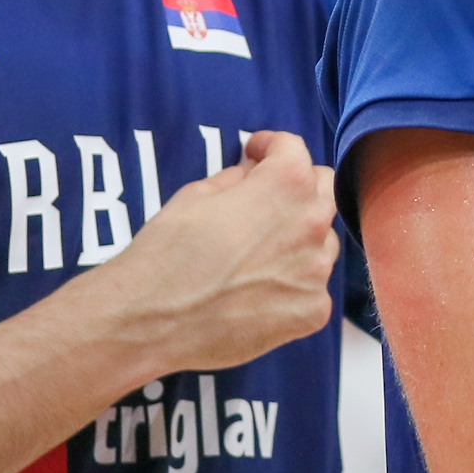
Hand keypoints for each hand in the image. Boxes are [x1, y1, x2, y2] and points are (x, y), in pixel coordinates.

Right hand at [99, 129, 337, 374]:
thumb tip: (252, 172)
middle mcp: (313, 223)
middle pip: (321, 191)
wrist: (151, 325)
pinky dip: (292, 286)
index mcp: (287, 185)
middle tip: (263, 199)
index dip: (270, 147)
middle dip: (294, 188)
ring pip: (322, 242)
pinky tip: (260, 293)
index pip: (293, 149)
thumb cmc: (166, 254)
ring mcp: (317, 271)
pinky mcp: (313, 311)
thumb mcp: (194, 196)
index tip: (255, 153)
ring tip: (259, 254)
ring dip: (299, 239)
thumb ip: (236, 178)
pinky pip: (312, 288)